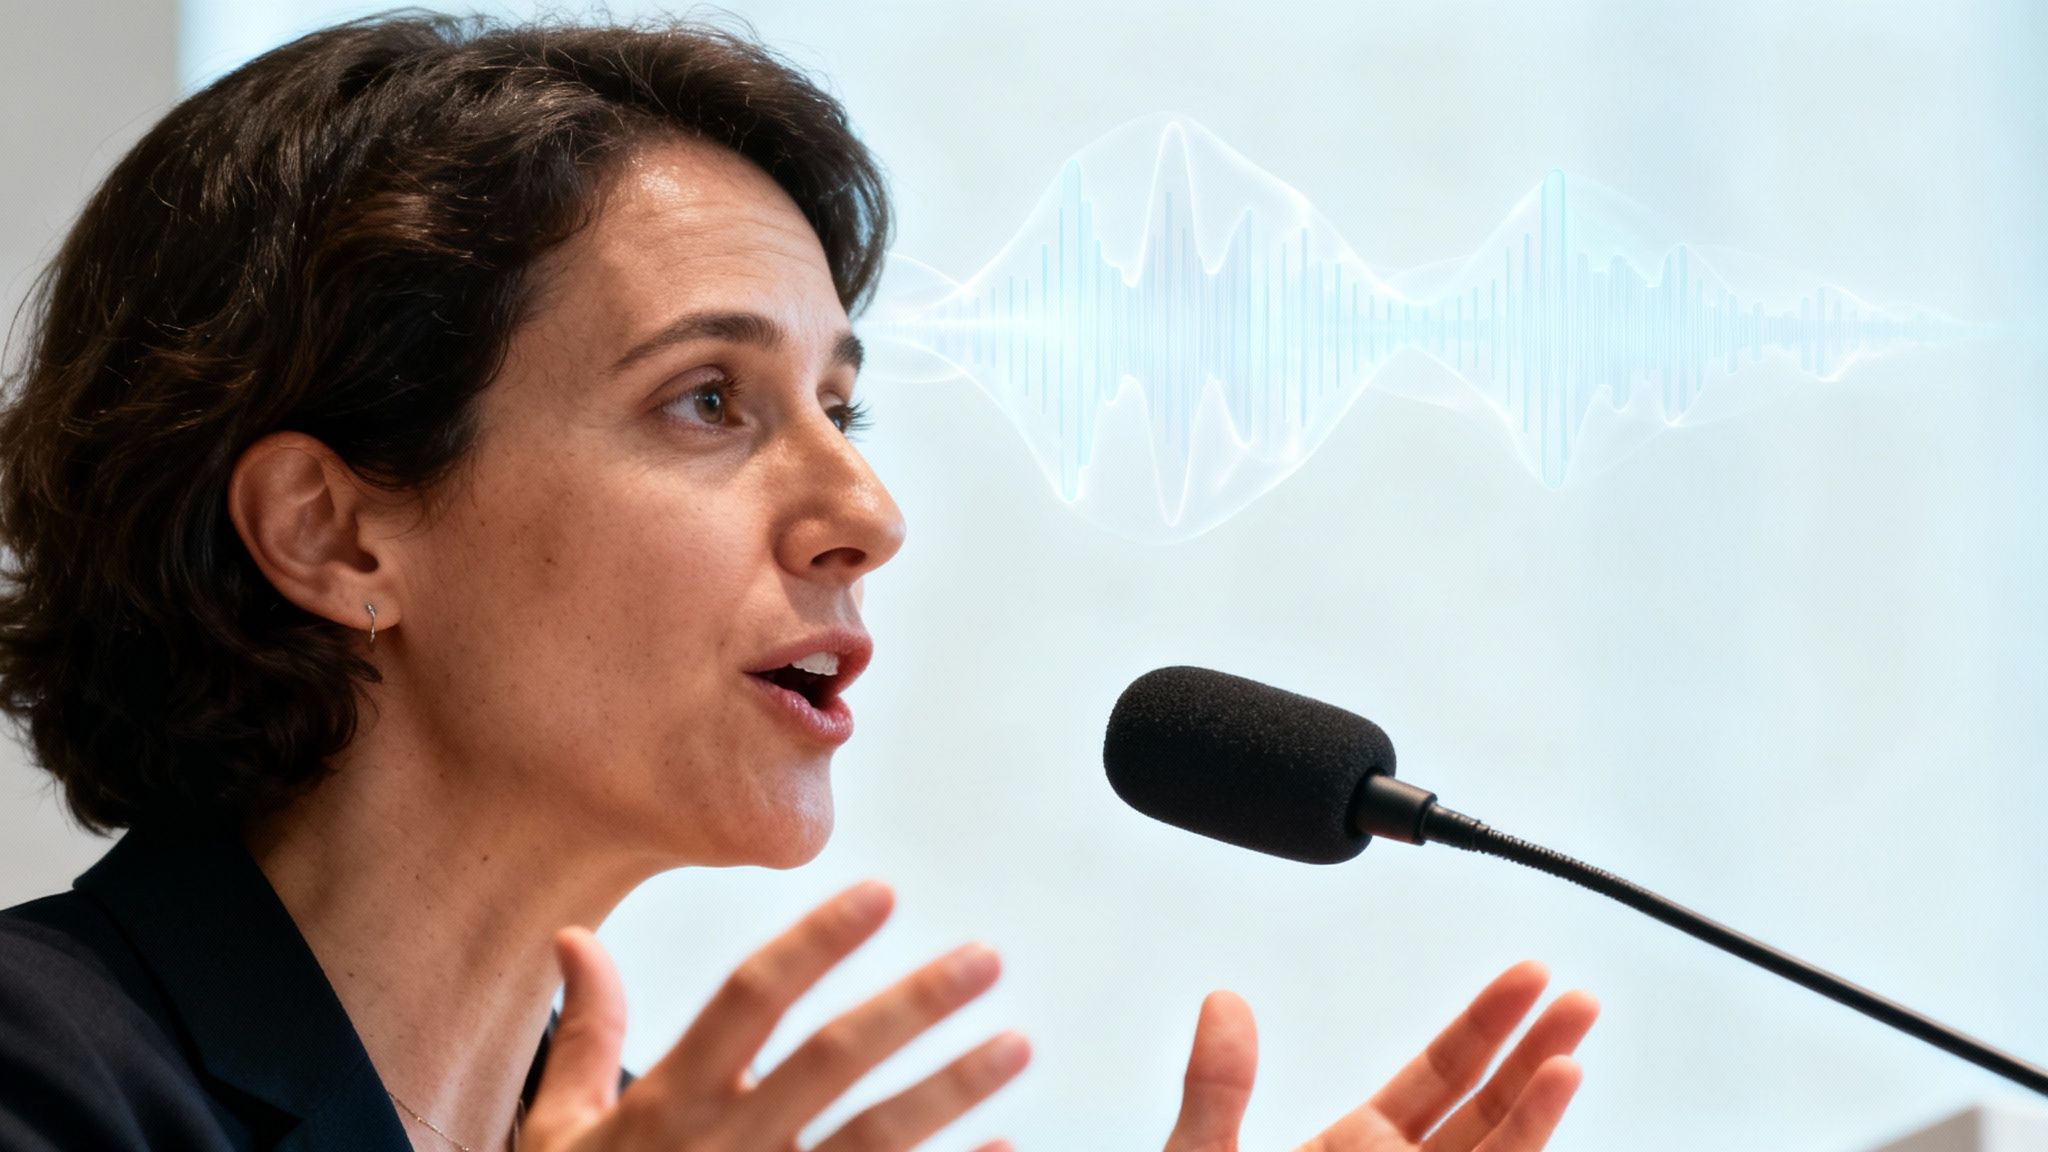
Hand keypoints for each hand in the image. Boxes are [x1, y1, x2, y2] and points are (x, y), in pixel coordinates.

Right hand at [522, 882, 1028, 1151]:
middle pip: (831, 1061)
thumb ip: (590, 1033)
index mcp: (668, 1102)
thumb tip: (575, 937)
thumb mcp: (561, 1130)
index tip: (880, 892)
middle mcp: (724, 1148)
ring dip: (952, 1089)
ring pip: (875, 1139)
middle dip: (913, 1006)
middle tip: (985, 959)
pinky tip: (1004, 1143)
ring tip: (1016, 1044)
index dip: (816, 942)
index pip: (749, 999)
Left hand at [1166, 962, 1598, 1151]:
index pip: (1442, 1075)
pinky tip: (1530, 1145)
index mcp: (1356, 1151)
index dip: (1488, 1025)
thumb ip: (1217, 1090)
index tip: (1530, 974)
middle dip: (1538, 1059)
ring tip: (1569, 1063)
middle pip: (1490, 1116)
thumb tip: (1224, 1002)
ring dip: (1536, 1120)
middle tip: (1580, 1000)